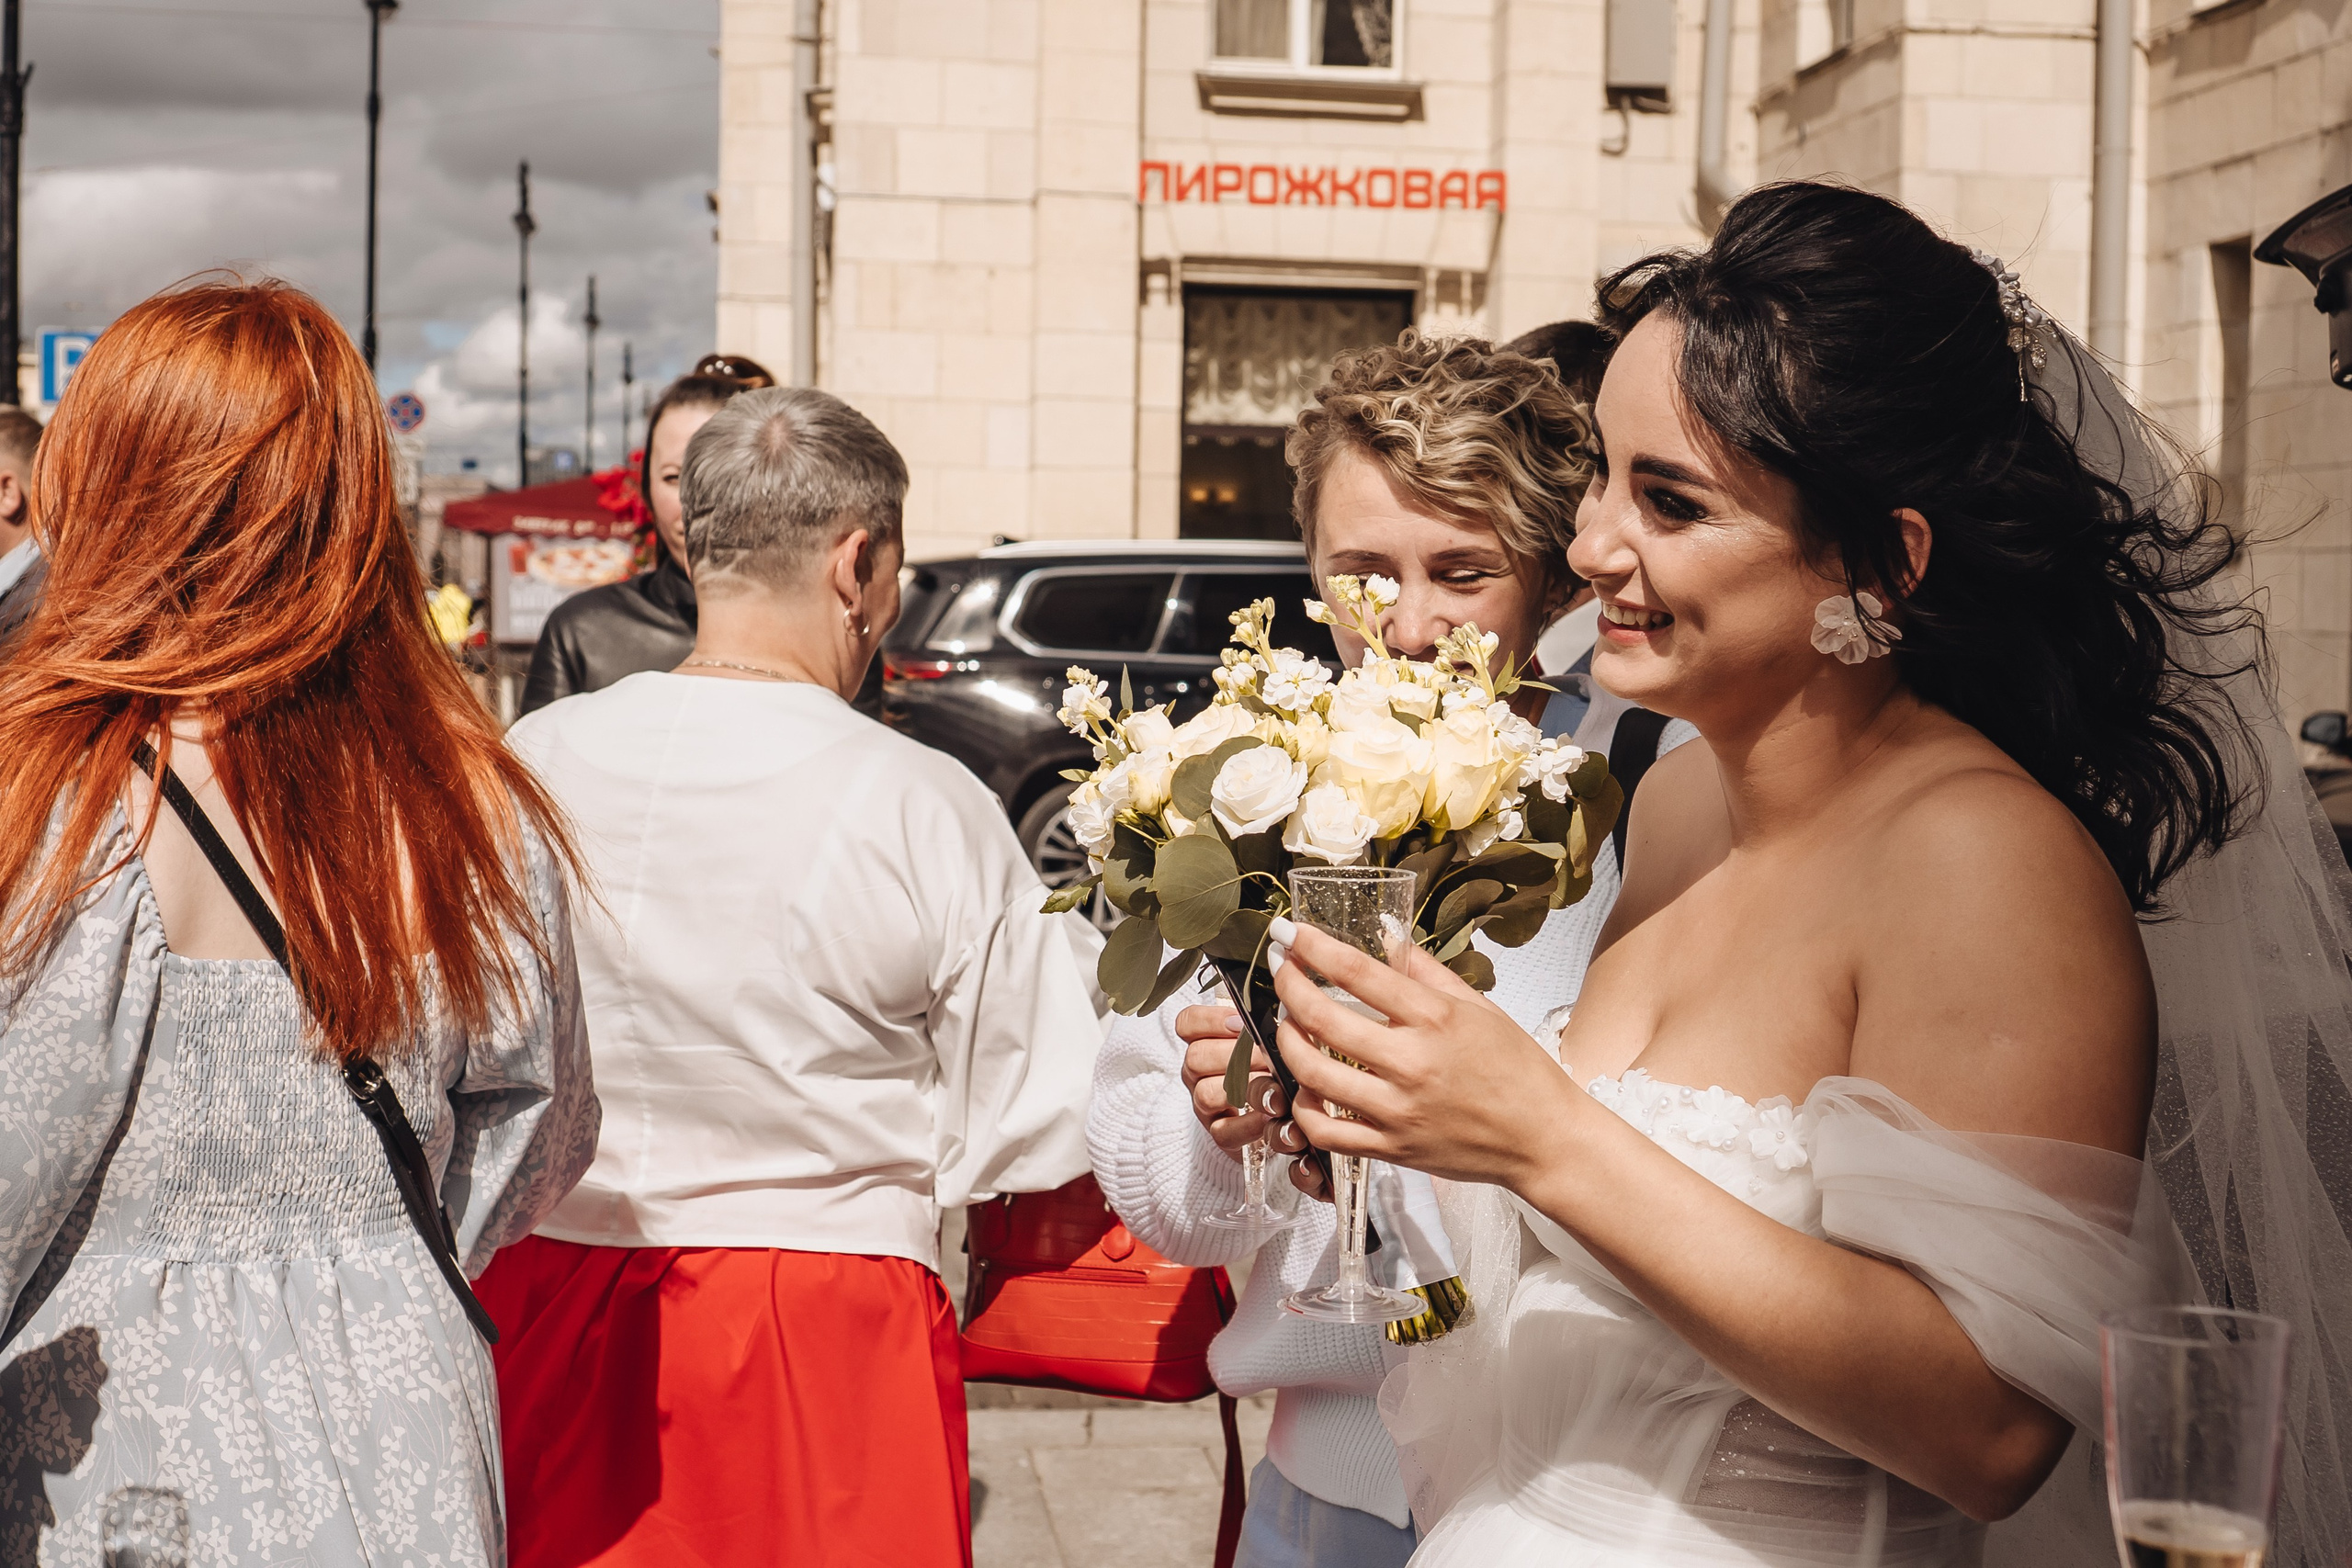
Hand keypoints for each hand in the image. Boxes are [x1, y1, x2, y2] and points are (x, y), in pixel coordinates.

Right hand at [1176, 1005, 1293, 1161]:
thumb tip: (1282, 1008)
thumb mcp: (1260, 1043)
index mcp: (1203, 1043)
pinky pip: (1225, 1130)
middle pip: (1196, 1056)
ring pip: (1206, 1093)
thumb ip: (1262, 1027)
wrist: (1267, 1118)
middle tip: (1269, 1055)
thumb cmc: (1265, 1070)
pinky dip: (1250, 1124)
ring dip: (1245, 1088)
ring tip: (1276, 1088)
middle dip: (1237, 1054)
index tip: (1240, 1021)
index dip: (1210, 1020)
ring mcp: (1205, 1105)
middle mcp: (1198, 1074)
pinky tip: (1274, 1116)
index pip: (1187, 1023)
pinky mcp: (1219, 1134)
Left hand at [1267, 917, 1588, 1190]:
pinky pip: (1327, 1132)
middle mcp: (1412, 1063)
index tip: (1289, 931)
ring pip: (1314, 1074)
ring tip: (1286, 1022)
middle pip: (1323, 1018)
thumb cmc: (1518, 1070)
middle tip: (1280, 968)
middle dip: (1288, 984)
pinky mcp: (1392, 1149)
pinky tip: (1305, 1087)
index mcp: (1436, 1019)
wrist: (1545, 1139)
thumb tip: (1385, 932)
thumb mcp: (1479, 1007)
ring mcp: (1398, 1111)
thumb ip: (1425, 970)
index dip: (1313, 947)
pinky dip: (1304, 1107)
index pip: (1358, 972)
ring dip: (1287, 1041)